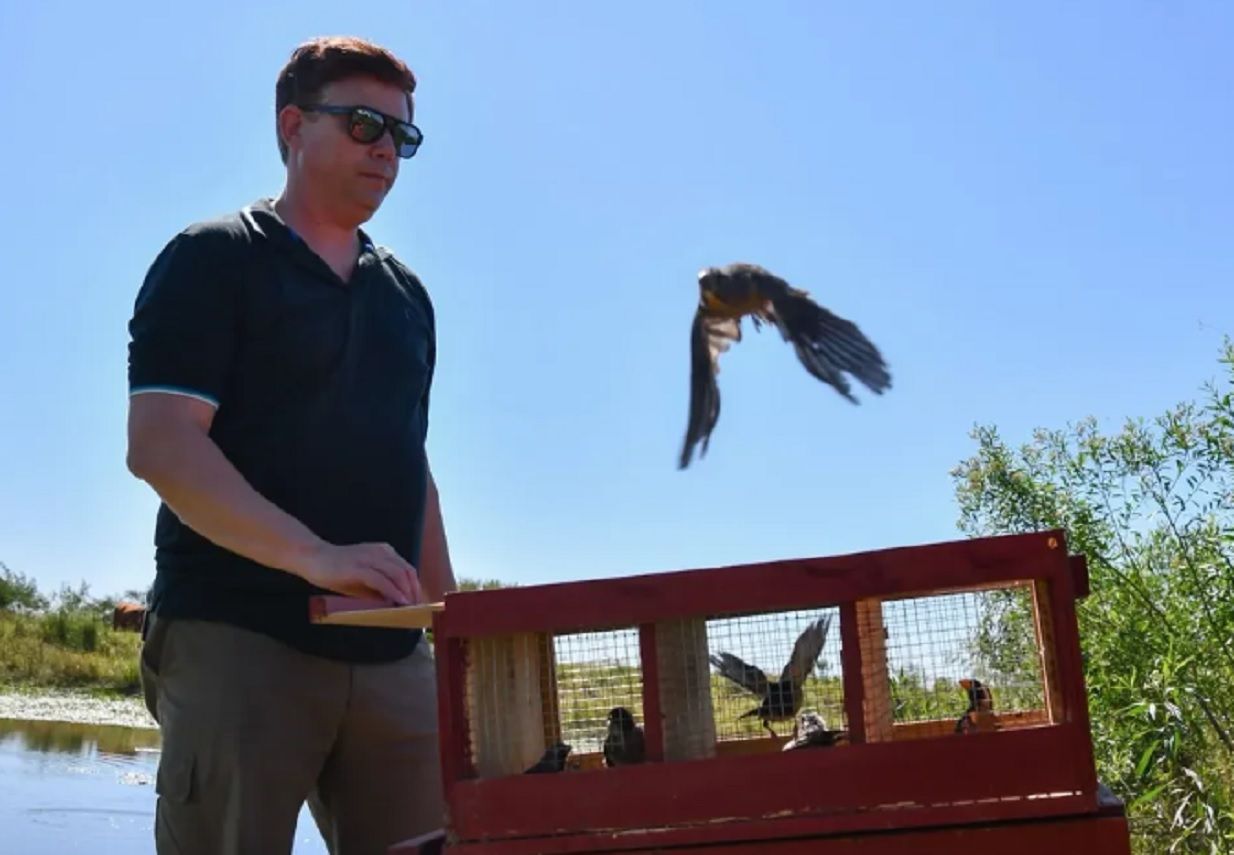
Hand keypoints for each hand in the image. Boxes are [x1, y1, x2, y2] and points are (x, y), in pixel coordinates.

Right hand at [293, 541, 423, 605]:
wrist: (312, 558)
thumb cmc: (336, 570)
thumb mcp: (362, 580)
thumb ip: (378, 589)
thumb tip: (395, 604)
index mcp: (383, 552)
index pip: (407, 569)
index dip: (415, 587)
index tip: (419, 603)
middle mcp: (380, 552)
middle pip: (406, 572)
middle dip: (414, 591)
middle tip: (417, 609)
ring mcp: (369, 558)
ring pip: (398, 575)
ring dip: (406, 593)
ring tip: (410, 608)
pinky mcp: (359, 567)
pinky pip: (381, 580)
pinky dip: (393, 592)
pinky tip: (398, 603)